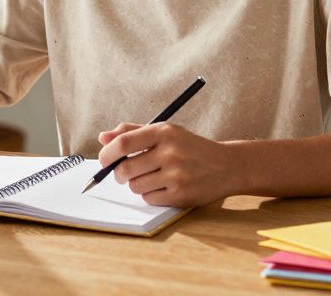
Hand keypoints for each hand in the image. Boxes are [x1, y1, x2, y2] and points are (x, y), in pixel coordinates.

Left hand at [96, 122, 241, 207]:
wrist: (228, 165)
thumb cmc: (190, 147)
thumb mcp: (166, 132)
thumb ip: (133, 132)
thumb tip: (103, 138)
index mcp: (164, 132)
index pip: (124, 143)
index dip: (107, 154)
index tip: (103, 160)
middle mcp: (171, 152)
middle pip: (125, 169)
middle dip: (119, 174)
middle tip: (125, 173)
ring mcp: (177, 175)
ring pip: (135, 186)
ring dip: (137, 184)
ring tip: (152, 177)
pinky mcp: (181, 195)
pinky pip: (149, 198)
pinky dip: (151, 195)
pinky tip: (164, 187)